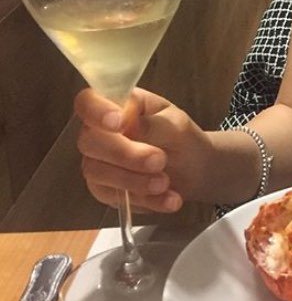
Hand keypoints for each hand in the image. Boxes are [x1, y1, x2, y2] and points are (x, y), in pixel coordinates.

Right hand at [74, 88, 211, 212]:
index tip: (118, 123)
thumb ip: (153, 124)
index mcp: (118, 104)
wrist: (194, 167)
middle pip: (90, 141)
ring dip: (134, 180)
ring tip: (166, 182)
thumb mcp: (176, 124)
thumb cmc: (181, 136)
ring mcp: (98, 161)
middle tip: (160, 160)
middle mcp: (100, 132)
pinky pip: (113, 198)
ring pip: (97, 172)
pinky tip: (170, 199)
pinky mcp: (104, 189)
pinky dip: (145, 200)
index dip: (96, 111)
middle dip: (125, 154)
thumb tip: (129, 124)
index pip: (88, 101)